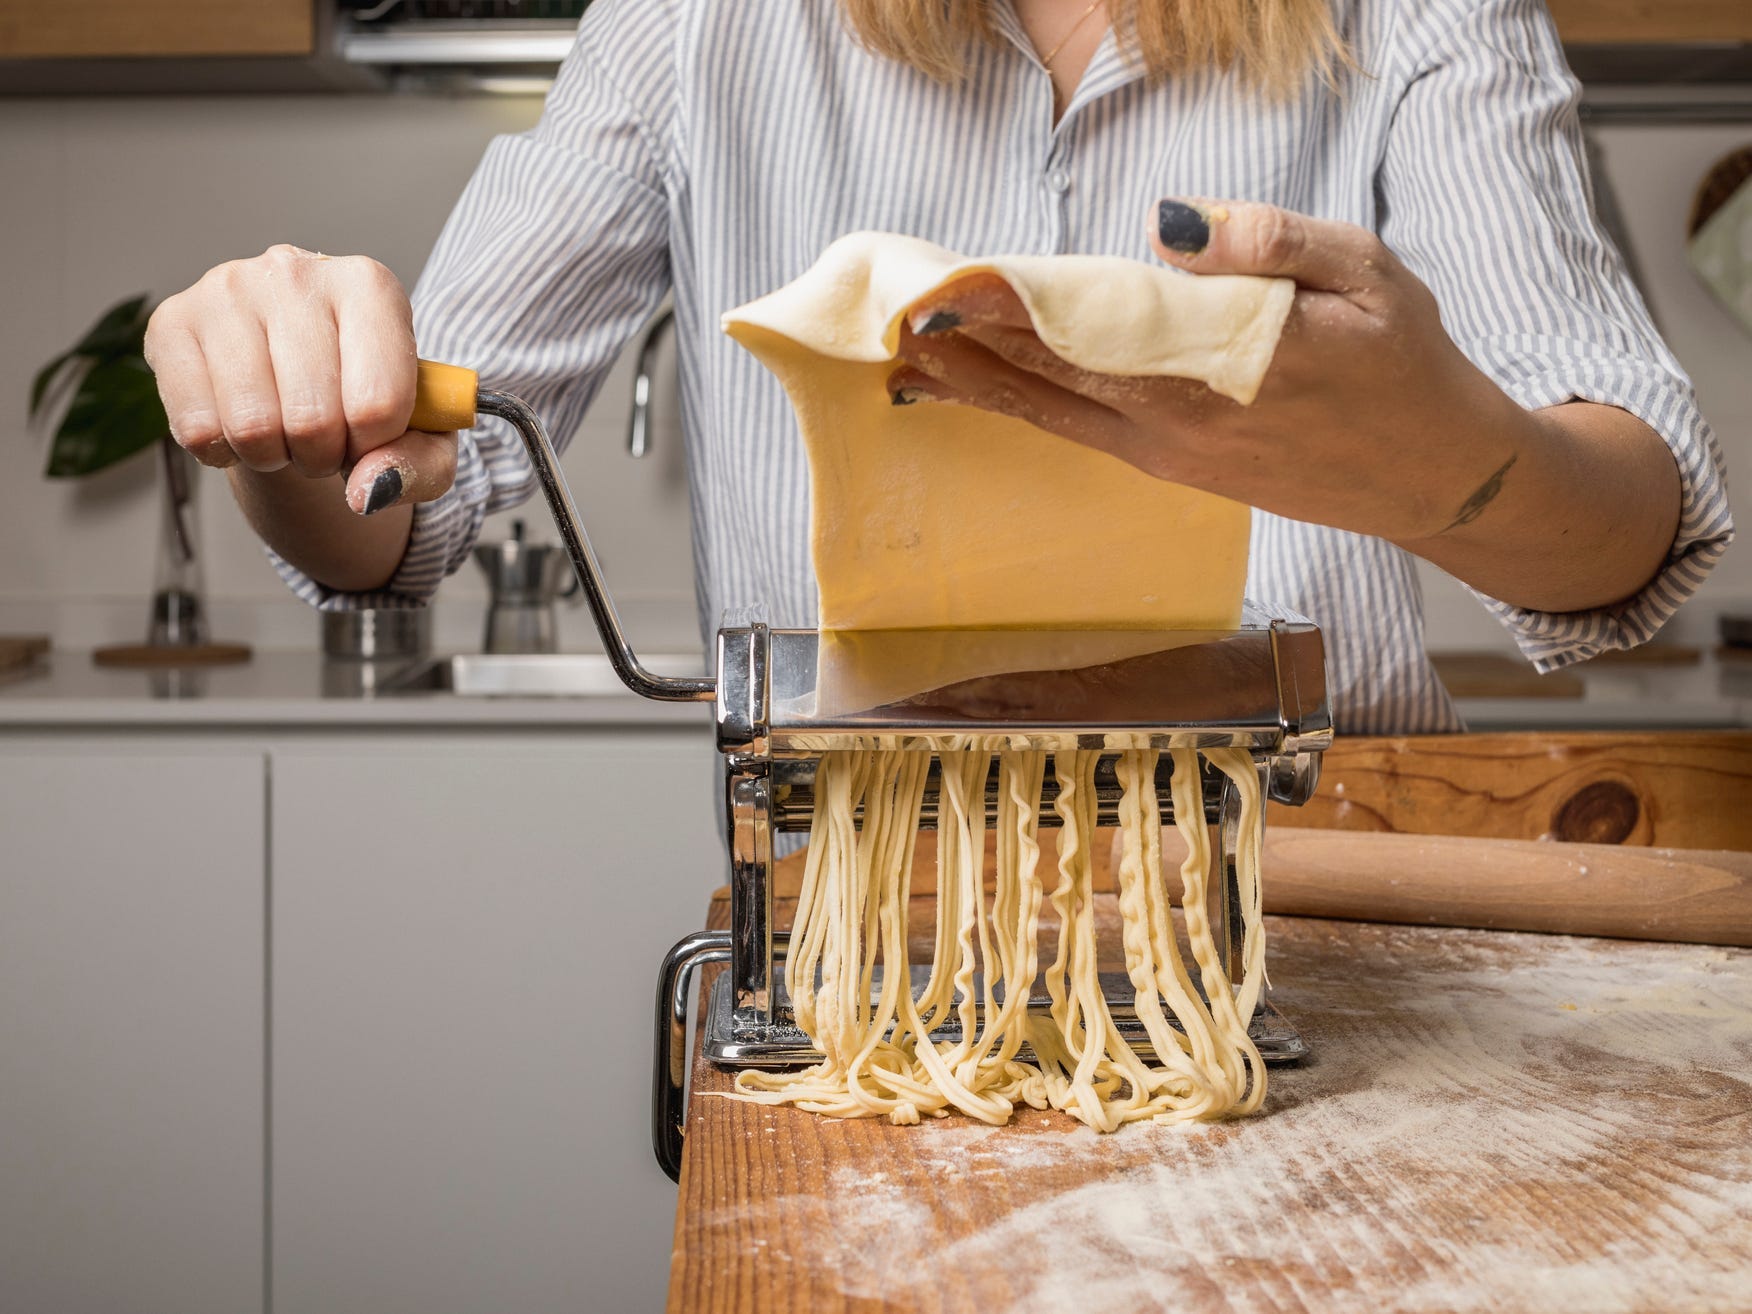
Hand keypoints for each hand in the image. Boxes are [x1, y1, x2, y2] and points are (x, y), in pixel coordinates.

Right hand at [144, 245, 454, 515]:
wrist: (298, 376)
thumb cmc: (366, 402)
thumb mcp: (421, 439)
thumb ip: (419, 468)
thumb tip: (366, 490)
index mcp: (370, 286)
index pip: (378, 402)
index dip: (375, 447)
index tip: (370, 435)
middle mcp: (296, 272)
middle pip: (313, 420)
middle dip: (323, 456)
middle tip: (323, 438)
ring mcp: (226, 290)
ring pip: (252, 427)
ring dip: (273, 457)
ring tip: (285, 431)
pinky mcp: (171, 323)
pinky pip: (196, 427)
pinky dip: (222, 451)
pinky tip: (237, 424)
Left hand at [887, 200, 1534, 546]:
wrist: (1436, 475)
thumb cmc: (1406, 365)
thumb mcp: (1365, 274)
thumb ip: (1267, 240)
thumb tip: (1163, 225)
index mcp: (1218, 367)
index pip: (1088, 328)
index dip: (1008, 307)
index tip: (941, 285)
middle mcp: (1177, 422)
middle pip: (1049, 377)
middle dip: (967, 346)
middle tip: (892, 320)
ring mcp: (1171, 455)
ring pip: (1053, 415)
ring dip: (978, 388)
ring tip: (907, 365)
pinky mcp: (1177, 470)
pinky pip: (1081, 435)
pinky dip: (1023, 412)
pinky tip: (985, 396)